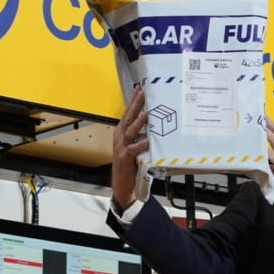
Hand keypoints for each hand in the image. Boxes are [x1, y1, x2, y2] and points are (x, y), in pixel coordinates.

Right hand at [110, 85, 148, 208]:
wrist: (122, 184)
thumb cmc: (130, 164)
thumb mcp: (134, 146)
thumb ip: (140, 135)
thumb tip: (153, 123)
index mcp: (122, 132)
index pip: (128, 113)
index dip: (133, 101)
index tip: (140, 89)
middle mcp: (120, 137)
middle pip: (128, 117)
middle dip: (135, 104)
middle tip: (142, 93)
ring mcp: (121, 147)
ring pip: (130, 131)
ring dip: (138, 122)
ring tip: (146, 113)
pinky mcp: (125, 158)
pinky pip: (133, 149)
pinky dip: (140, 144)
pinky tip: (147, 141)